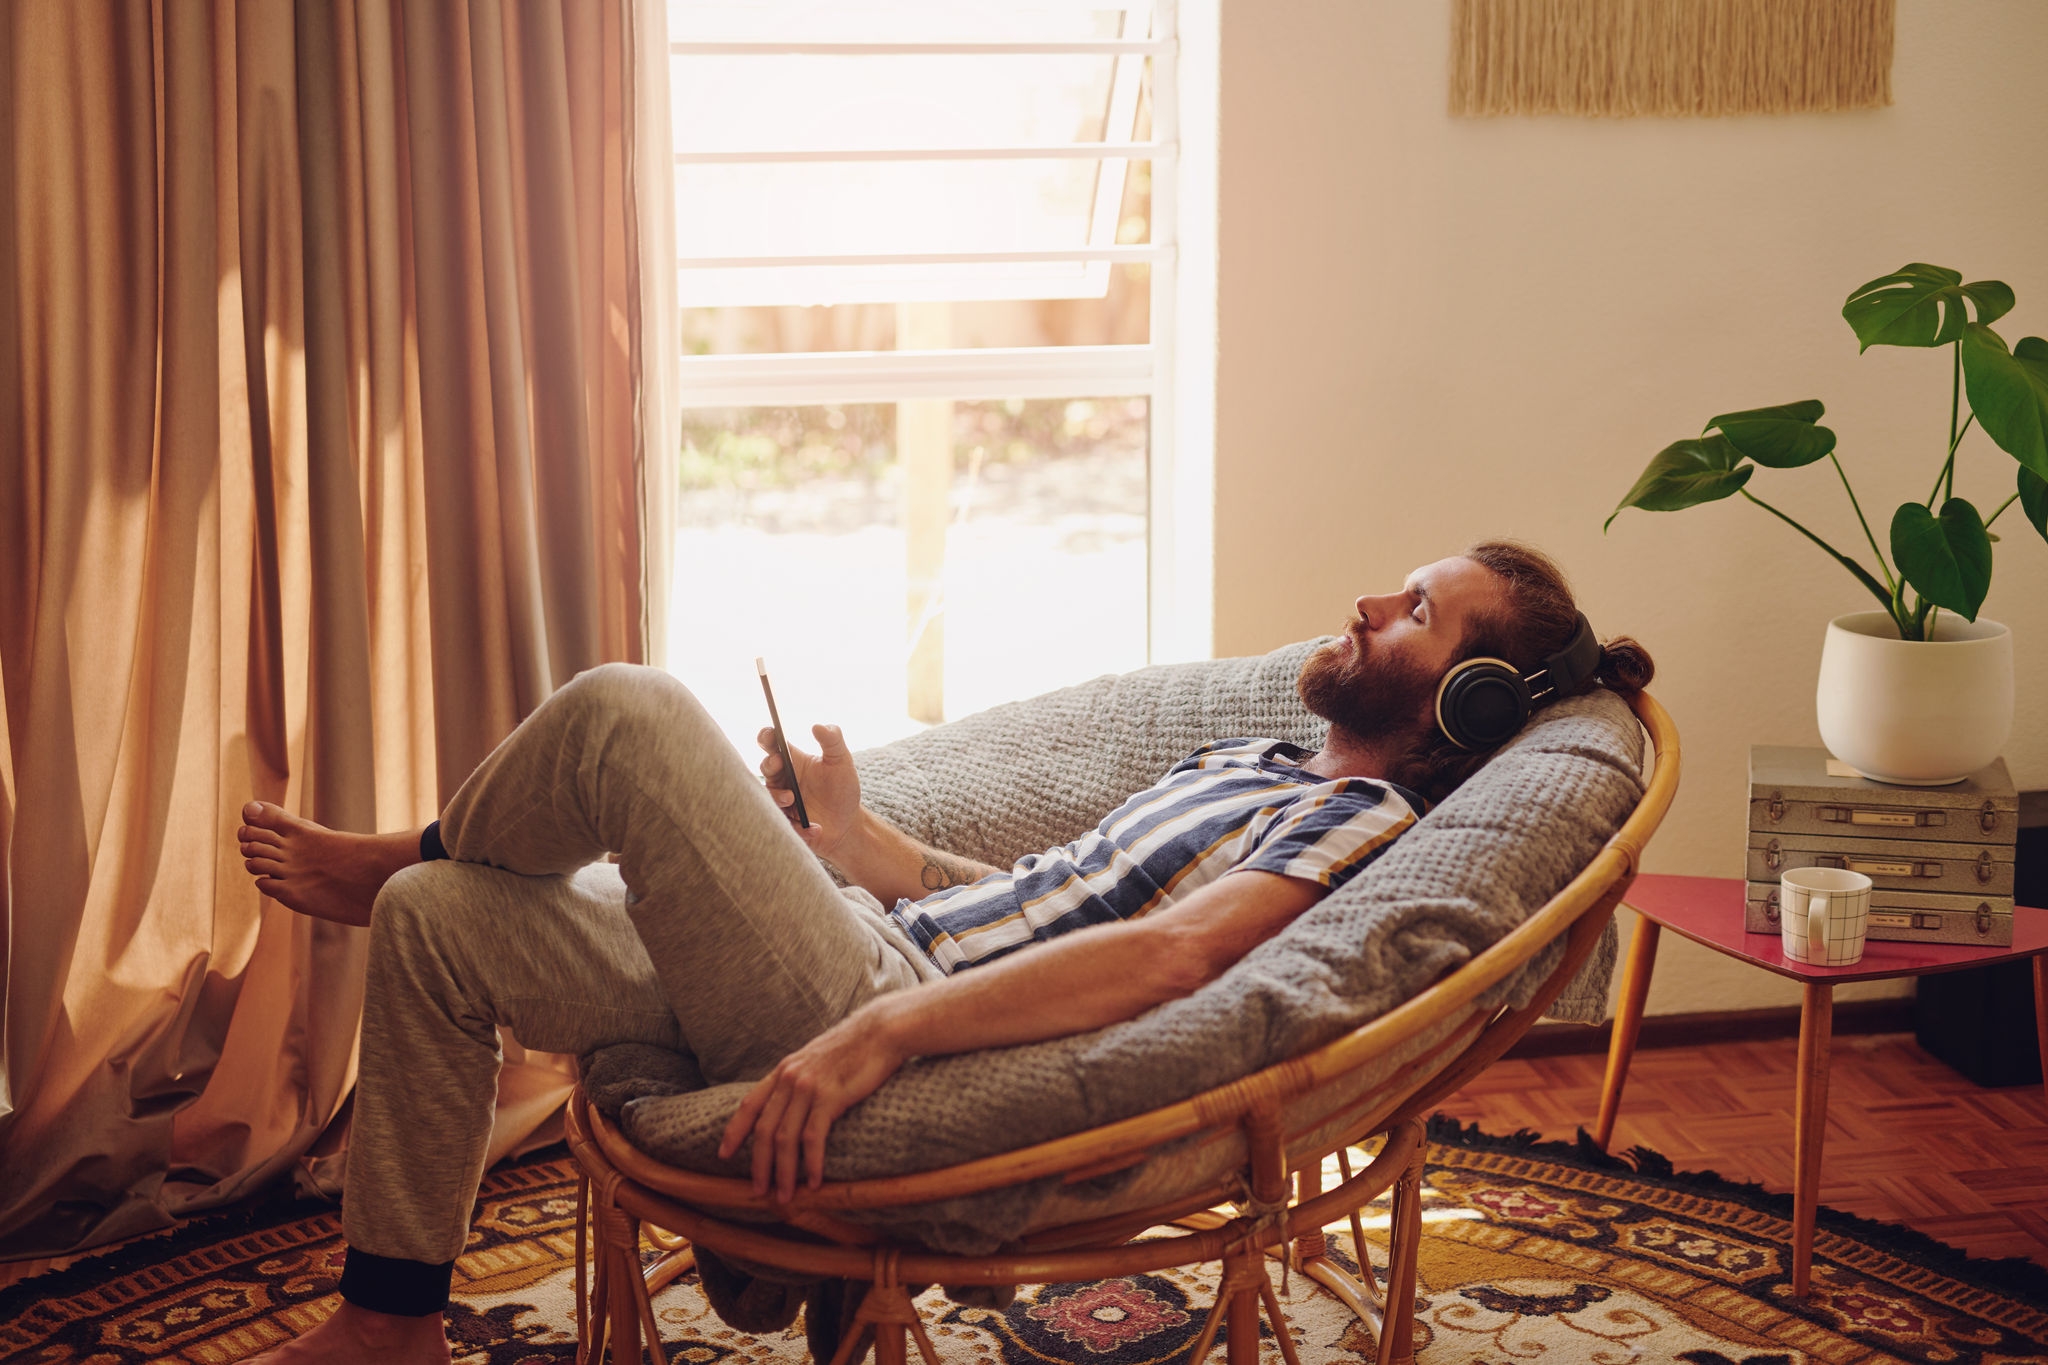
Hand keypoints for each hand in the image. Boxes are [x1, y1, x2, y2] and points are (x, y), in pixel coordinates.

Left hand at [716, 1004, 907, 1201]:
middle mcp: (790, 1079)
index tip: (723, 1154)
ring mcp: (808, 1088)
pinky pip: (813, 1138)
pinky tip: (813, 1181)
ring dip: (783, 1173)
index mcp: (784, 1070)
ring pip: (785, 1139)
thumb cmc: (854, 1047)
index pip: (750, 1104)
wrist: (881, 1031)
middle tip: (758, 1191)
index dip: (734, 1131)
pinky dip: (811, 1163)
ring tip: (784, 1196)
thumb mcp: (815, 1058)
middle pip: (764, 1130)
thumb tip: (792, 1101)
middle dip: (758, 1165)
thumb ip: (799, 1078)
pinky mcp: (830, 1097)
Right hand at [758, 722, 861, 858]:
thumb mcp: (841, 762)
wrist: (849, 823)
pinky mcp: (786, 822)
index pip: (772, 744)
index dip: (767, 736)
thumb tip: (818, 726)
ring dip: (777, 796)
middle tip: (778, 763)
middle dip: (769, 764)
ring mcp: (781, 801)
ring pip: (768, 796)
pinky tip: (816, 828)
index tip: (770, 734)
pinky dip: (799, 827)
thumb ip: (833, 741)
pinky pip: (785, 823)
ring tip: (791, 798)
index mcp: (792, 761)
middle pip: (765, 767)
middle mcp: (782, 779)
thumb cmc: (842, 788)